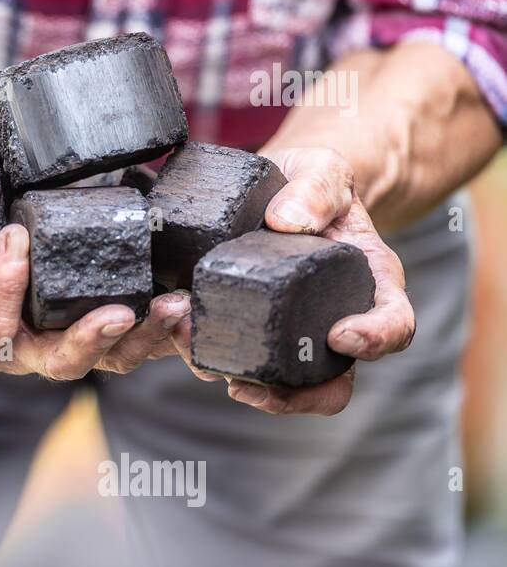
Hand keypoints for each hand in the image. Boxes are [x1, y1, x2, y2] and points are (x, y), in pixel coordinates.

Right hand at [0, 187, 190, 379]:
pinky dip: (164, 328)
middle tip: (122, 309)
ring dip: (144, 337)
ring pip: (106, 356)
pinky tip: (195, 305)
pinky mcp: (84, 316)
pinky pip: (131, 334)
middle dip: (93, 341)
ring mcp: (53, 337)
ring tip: (179, 309)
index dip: (2, 293)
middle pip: (59, 361)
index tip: (13, 239)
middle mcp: (13, 350)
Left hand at [171, 146, 415, 414]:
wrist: (274, 185)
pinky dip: (201, 352)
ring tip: (192, 344)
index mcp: (369, 284)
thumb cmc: (309, 181)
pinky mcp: (244, 328)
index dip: (376, 339)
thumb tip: (287, 221)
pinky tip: (174, 331)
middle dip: (293, 397)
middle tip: (250, 385)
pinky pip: (228, 357)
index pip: (393, 325)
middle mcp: (330, 321)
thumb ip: (316, 187)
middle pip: (331, 385)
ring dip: (232, 374)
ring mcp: (286, 333)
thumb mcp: (322, 168)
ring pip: (272, 382)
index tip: (343, 336)